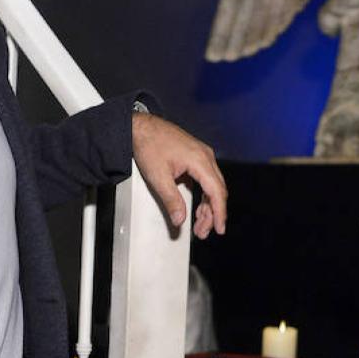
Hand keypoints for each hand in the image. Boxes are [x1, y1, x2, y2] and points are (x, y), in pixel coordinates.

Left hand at [132, 113, 226, 239]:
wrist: (139, 126)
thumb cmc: (148, 144)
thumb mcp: (158, 177)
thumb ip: (171, 200)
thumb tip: (179, 219)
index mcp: (200, 160)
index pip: (217, 193)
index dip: (219, 213)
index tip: (219, 228)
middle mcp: (205, 156)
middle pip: (217, 190)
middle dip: (212, 213)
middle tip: (203, 231)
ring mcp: (201, 154)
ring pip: (212, 185)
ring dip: (207, 205)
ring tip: (199, 223)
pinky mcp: (195, 155)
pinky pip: (206, 178)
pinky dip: (203, 193)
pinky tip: (197, 206)